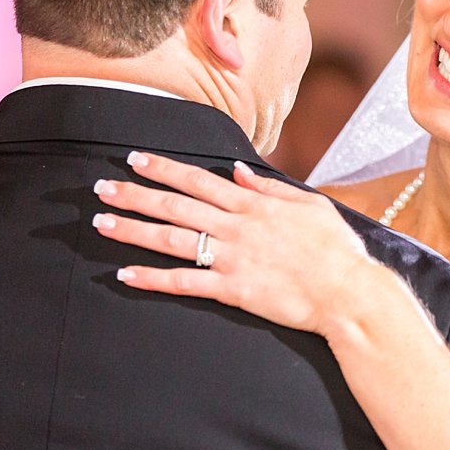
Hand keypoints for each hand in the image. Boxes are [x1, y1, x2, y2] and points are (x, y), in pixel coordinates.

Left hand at [93, 151, 381, 335]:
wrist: (347, 291)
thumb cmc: (335, 248)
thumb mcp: (309, 204)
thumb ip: (270, 187)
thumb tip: (238, 171)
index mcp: (254, 204)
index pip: (199, 180)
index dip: (164, 169)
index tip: (136, 158)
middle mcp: (236, 226)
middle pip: (175, 206)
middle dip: (136, 195)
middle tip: (102, 188)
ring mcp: (232, 258)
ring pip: (172, 240)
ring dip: (133, 230)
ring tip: (102, 224)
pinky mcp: (232, 290)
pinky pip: (184, 283)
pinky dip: (153, 278)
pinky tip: (126, 274)